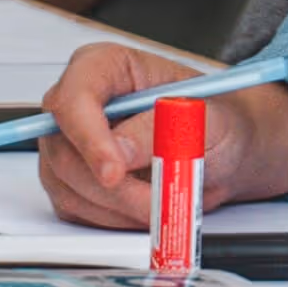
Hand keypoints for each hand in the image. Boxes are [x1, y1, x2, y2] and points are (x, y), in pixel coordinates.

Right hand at [34, 51, 287, 230]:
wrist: (223, 149)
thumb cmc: (215, 119)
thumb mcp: (203, 116)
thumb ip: (160, 129)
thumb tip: (120, 151)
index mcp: (105, 67)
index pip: (74, 98)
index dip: (89, 137)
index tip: (115, 172)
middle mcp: (80, 104)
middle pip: (64, 149)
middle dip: (112, 186)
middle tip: (156, 201)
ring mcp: (71, 144)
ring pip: (68, 186)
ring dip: (117, 207)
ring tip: (163, 202)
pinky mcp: (73, 181)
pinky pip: (76, 209)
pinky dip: (112, 219)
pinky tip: (145, 207)